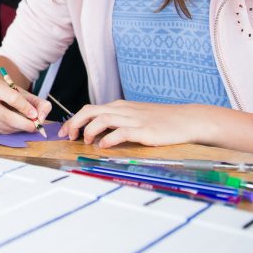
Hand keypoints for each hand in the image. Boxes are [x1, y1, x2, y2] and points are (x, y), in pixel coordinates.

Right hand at [0, 77, 50, 133]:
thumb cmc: (12, 95)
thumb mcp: (27, 95)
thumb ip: (40, 104)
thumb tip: (41, 118)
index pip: (12, 98)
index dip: (25, 108)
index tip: (35, 115)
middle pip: (6, 116)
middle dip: (23, 123)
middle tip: (34, 127)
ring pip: (4, 126)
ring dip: (18, 128)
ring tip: (25, 125)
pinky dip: (10, 131)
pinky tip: (14, 126)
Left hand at [58, 100, 214, 147]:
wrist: (187, 119)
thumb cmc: (161, 120)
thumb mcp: (136, 116)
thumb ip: (118, 121)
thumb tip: (99, 133)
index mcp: (119, 106)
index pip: (89, 109)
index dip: (73, 120)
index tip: (65, 132)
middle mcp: (123, 110)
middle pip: (90, 111)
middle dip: (74, 123)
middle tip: (68, 137)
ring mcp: (133, 119)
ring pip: (102, 119)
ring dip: (89, 131)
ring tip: (86, 142)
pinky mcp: (144, 130)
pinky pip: (121, 132)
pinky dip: (108, 139)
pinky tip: (104, 146)